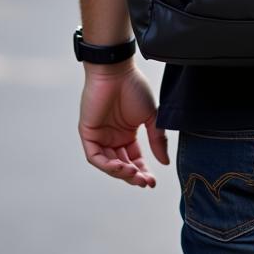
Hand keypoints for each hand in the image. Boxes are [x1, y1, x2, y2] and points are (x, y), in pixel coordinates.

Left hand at [78, 63, 169, 187]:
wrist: (116, 71)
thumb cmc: (134, 88)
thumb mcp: (151, 116)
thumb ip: (157, 139)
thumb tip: (165, 162)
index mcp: (127, 134)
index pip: (134, 160)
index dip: (143, 172)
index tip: (153, 181)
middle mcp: (113, 138)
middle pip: (122, 165)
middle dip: (133, 176)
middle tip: (145, 182)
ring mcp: (100, 137)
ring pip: (108, 164)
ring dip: (121, 172)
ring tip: (134, 174)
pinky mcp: (88, 134)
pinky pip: (95, 156)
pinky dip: (107, 164)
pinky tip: (121, 166)